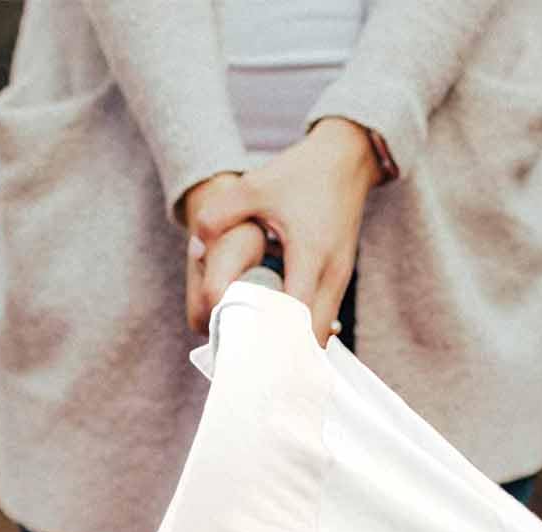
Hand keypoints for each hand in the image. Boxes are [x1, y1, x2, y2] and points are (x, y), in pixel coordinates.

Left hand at [187, 118, 382, 345]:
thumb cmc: (300, 173)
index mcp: (310, 256)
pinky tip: (275, 332)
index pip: (295, 319)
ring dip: (293, 345)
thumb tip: (195, 249)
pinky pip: (322, 318)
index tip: (247, 357)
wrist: (346, 158)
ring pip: (319, 332)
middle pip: (312, 338)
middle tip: (249, 363)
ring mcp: (340, 280)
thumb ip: (219, 215)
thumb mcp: (255, 186)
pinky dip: (302, 330)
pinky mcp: (340, 279)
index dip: (273, 344)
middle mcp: (332, 275)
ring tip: (259, 354)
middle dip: (283, 355)